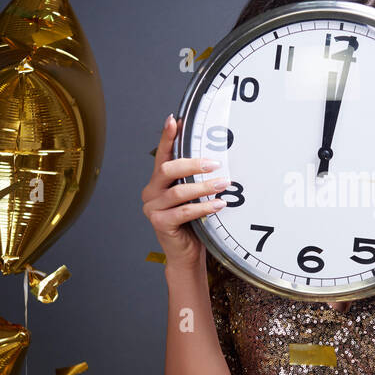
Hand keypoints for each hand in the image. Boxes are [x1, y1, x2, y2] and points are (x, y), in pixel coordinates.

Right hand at [141, 114, 228, 272]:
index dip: (167, 137)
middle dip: (193, 163)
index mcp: (158, 182)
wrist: (186, 255)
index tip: (174, 120)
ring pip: (179, 191)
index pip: (162, 154)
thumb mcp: (194, 198)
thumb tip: (217, 159)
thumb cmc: (192, 224)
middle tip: (215, 163)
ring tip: (223, 185)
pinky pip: (184, 211)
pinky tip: (219, 204)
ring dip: (204, 187)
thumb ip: (195, 180)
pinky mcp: (159, 223)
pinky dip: (203, 207)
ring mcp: (153, 208)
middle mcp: (151, 192)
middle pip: (168, 169)